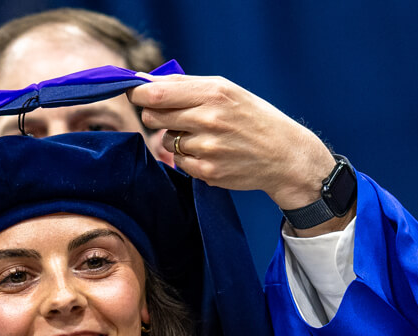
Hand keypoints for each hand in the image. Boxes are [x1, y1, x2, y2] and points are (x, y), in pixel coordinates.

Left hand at [126, 75, 348, 233]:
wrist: (283, 155)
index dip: (137, 93)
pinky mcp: (207, 172)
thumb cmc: (252, 117)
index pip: (156, 93)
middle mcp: (209, 119)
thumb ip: (185, 85)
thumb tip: (143, 82)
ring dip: (177, 138)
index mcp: (214, 93)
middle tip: (175, 116)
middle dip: (156, 115)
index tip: (133, 93)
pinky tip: (211, 153)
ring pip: (166, 140)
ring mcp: (207, 148)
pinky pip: (179, 162)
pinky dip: (188, 157)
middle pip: (154, 116)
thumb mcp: (227, 90)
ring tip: (205, 136)